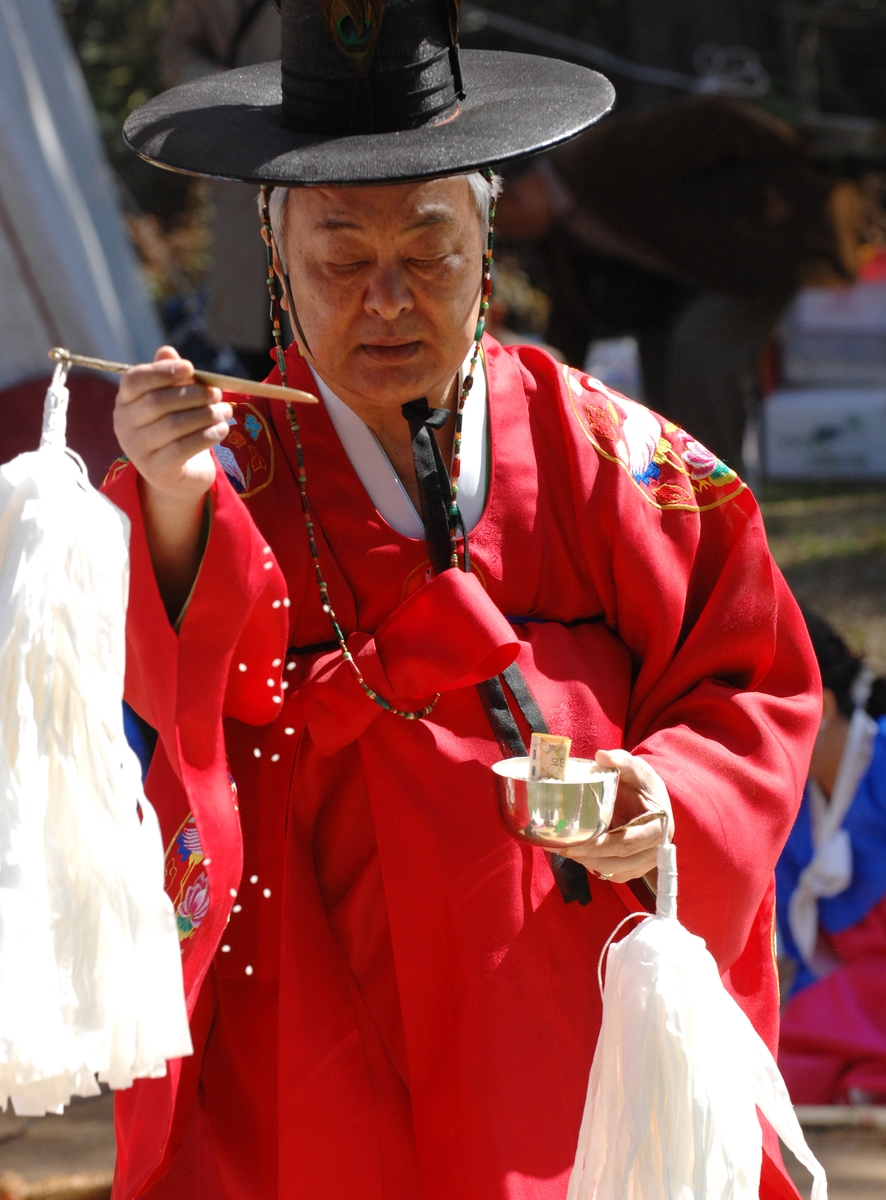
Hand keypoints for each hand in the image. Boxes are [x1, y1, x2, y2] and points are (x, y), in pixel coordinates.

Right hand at [113, 345, 229, 503]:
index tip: (191, 368)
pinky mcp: (156, 470)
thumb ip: (170, 376)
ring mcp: (137, 450)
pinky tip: (221, 430)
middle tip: (218, 394)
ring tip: (226, 411)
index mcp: (125, 401)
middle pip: (157, 402)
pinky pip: (182, 449)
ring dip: (205, 415)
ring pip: (173, 425)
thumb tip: (167, 351)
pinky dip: (206, 436)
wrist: (180, 475)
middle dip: (193, 395)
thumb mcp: (174, 400)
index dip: (162, 372)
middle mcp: (124, 425)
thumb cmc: (177, 430)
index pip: (134, 380)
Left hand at [560, 749, 671, 884]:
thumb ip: (622, 761)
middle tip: (559, 847)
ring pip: (615, 872)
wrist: (648, 796)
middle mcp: (656, 849)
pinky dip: (594, 866)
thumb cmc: (642, 783)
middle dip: (588, 857)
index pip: (627, 842)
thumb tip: (602, 756)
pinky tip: (576, 853)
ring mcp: (646, 861)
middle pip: (619, 862)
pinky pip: (613, 874)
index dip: (600, 846)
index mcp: (659, 825)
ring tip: (562, 849)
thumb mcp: (635, 768)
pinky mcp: (634, 867)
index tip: (574, 844)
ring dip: (587, 863)